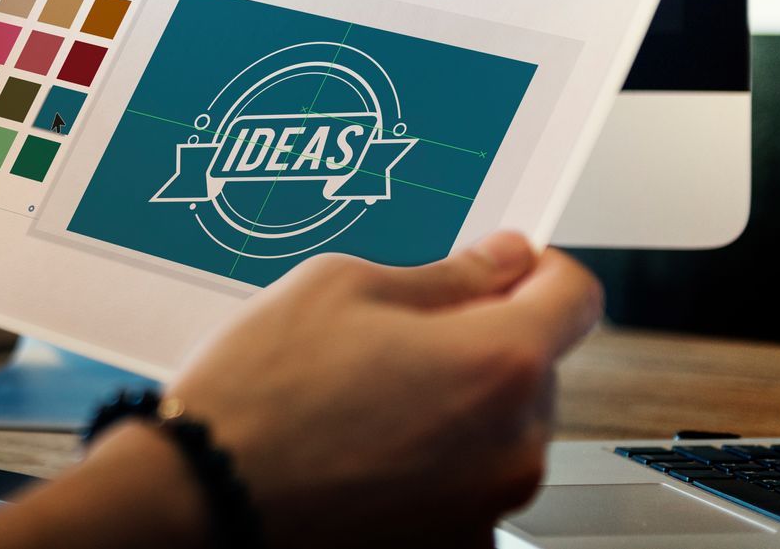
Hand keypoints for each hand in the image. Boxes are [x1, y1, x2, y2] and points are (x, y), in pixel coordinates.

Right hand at [158, 234, 601, 547]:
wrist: (204, 495)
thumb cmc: (259, 393)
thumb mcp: (340, 287)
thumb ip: (446, 274)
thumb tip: (502, 259)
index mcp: (498, 362)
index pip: (575, 295)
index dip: (539, 269)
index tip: (507, 268)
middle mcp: (514, 445)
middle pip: (535, 370)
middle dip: (483, 342)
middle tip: (396, 337)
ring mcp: (487, 507)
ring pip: (499, 432)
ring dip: (457, 408)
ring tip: (365, 398)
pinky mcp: (454, 548)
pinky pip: (465, 488)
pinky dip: (432, 466)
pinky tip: (362, 450)